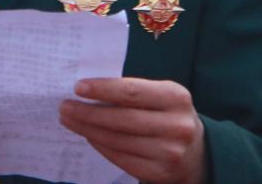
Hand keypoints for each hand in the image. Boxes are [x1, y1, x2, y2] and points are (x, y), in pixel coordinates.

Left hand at [59, 77, 206, 183]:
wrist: (196, 150)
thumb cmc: (167, 114)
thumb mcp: (161, 95)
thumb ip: (132, 91)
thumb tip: (88, 89)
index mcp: (176, 97)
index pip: (132, 92)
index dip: (103, 89)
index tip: (78, 87)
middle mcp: (177, 126)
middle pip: (122, 119)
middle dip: (88, 112)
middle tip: (65, 106)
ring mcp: (170, 152)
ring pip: (118, 140)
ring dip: (88, 130)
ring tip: (70, 120)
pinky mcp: (160, 172)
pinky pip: (121, 158)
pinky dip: (101, 146)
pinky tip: (88, 136)